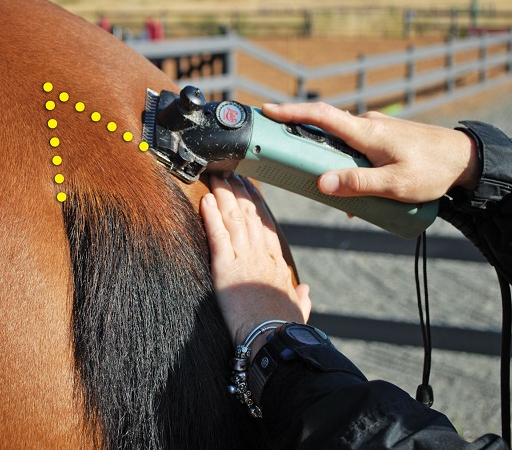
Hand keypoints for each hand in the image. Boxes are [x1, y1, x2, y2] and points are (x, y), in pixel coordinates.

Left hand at [200, 175, 310, 354]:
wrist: (274, 341)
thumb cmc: (285, 329)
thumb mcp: (297, 310)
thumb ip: (301, 297)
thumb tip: (306, 290)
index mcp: (277, 264)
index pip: (265, 225)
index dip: (256, 203)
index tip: (250, 188)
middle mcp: (262, 255)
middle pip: (249, 214)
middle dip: (239, 190)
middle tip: (230, 171)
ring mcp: (244, 258)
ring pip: (233, 218)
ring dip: (223, 195)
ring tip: (215, 176)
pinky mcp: (226, 267)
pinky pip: (217, 235)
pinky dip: (211, 216)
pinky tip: (206, 200)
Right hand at [262, 102, 479, 202]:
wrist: (467, 159)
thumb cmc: (434, 170)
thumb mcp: (396, 184)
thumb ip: (359, 183)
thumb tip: (323, 184)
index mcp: (366, 132)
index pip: (321, 115)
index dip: (291, 111)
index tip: (268, 110)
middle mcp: (368, 125)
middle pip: (325, 130)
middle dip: (305, 145)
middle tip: (290, 163)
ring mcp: (376, 130)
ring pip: (342, 143)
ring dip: (332, 163)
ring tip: (340, 194)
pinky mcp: (384, 138)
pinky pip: (356, 148)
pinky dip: (349, 164)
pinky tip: (361, 190)